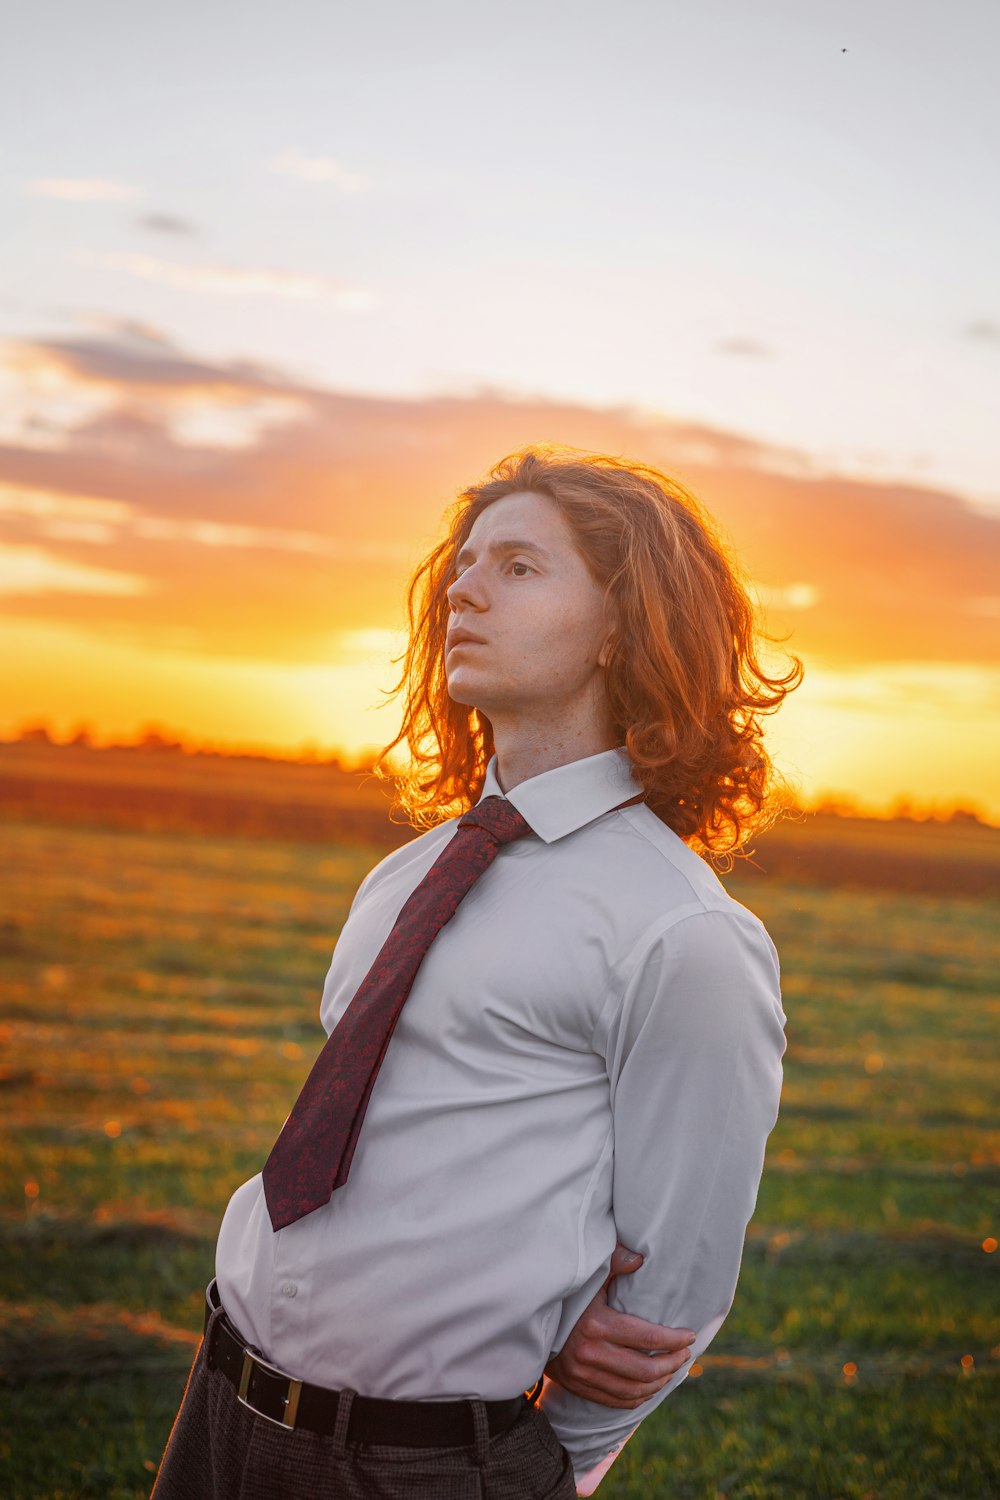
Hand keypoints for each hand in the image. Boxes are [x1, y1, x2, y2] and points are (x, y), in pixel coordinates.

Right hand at [544, 1242, 695, 1408]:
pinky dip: (640, 1396)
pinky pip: (618, 1401)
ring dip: (660, 1381)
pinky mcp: (580, 1388)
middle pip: (645, 1369)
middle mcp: (591, 1354)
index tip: (690, 1335)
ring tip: (673, 1368)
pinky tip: (652, 1385)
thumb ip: (613, 1263)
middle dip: (672, 1362)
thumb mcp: (588, 1277)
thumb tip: (640, 1258)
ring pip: (635, 1389)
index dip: (674, 1339)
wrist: (532, 1325)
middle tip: (685, 1354)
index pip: (647, 1338)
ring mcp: (584, 1375)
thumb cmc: (566, 1297)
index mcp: (596, 1325)